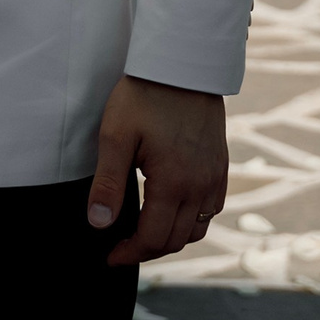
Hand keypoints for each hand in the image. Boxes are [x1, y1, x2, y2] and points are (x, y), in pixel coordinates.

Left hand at [87, 76, 226, 264]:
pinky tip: (172, 211)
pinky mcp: (220, 165)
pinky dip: (193, 220)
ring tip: (144, 233)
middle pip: (176, 239)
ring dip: (171, 238)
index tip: (110, 256)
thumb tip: (99, 223)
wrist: (183, 62)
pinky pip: (212, 209)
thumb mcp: (116, 136)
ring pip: (198, 229)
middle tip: (121, 248)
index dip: (129, 253)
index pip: (153, 238)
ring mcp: (214, 176)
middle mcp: (201, 186)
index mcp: (174, 183)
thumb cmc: (145, 95)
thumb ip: (108, 183)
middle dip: (147, 250)